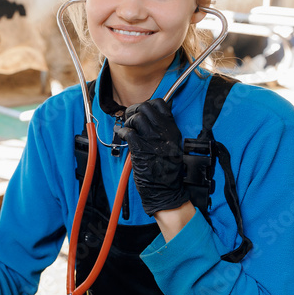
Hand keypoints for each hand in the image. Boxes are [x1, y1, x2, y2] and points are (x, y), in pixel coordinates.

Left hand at [114, 98, 189, 215]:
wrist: (166, 190)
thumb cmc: (167, 172)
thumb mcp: (172, 147)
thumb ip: (163, 133)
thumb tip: (148, 122)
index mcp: (173, 130)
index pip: (161, 104)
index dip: (148, 104)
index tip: (142, 111)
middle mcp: (164, 132)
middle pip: (145, 107)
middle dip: (135, 110)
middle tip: (130, 117)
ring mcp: (152, 139)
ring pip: (136, 117)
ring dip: (128, 121)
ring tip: (127, 128)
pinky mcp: (141, 148)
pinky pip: (128, 131)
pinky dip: (121, 131)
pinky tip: (121, 135)